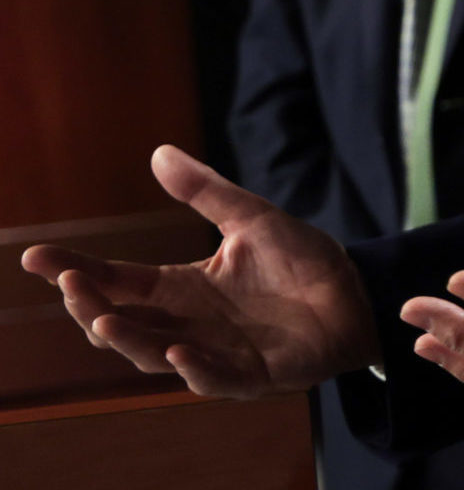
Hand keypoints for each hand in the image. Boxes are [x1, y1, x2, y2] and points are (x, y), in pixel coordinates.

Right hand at [19, 145, 379, 397]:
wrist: (359, 293)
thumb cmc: (304, 260)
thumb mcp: (254, 218)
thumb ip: (207, 192)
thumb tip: (159, 151)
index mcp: (181, 288)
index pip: (117, 280)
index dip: (76, 269)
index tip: (35, 256)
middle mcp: (187, 324)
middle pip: (121, 322)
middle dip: (89, 306)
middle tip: (69, 285)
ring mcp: (215, 353)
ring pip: (153, 355)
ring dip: (128, 339)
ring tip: (104, 318)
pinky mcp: (252, 376)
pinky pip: (214, 380)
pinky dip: (194, 370)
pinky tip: (178, 353)